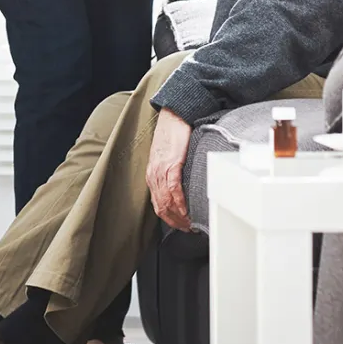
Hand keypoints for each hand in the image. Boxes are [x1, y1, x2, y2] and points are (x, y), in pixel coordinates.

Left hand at [146, 108, 191, 231]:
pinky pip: (173, 189)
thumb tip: (182, 185)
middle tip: (187, 229)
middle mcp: (154, 174)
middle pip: (161, 207)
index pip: (158, 204)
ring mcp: (161, 170)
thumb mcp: (167, 156)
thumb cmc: (173, 133)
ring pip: (167, 201)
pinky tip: (187, 209)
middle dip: (175, 222)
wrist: (174, 115)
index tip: (180, 225)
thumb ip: (171, 171)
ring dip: (179, 216)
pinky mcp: (171, 163)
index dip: (169, 218)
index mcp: (153, 174)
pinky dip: (180, 202)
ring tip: (190, 223)